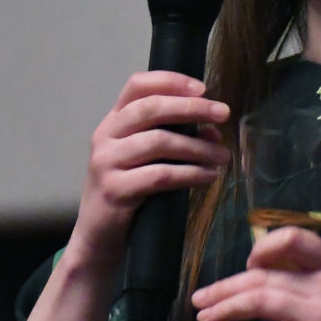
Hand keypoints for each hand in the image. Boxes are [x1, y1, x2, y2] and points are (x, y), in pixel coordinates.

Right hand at [69, 71, 228, 268]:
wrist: (97, 239)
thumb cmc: (128, 194)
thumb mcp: (148, 161)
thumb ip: (175, 140)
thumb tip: (213, 132)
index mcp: (113, 122)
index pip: (137, 85)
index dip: (171, 81)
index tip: (203, 88)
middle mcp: (106, 136)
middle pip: (151, 108)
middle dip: (192, 108)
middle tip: (223, 115)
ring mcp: (107, 163)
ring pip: (159, 142)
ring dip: (198, 147)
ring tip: (222, 156)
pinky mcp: (114, 190)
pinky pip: (160, 176)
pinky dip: (190, 174)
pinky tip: (208, 176)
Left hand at [190, 226, 320, 320]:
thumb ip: (313, 282)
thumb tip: (265, 277)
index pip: (294, 238)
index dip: (262, 248)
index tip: (247, 265)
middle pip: (263, 275)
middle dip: (224, 287)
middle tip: (200, 298)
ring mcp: (320, 317)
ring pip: (258, 301)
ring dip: (224, 309)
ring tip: (204, 318)